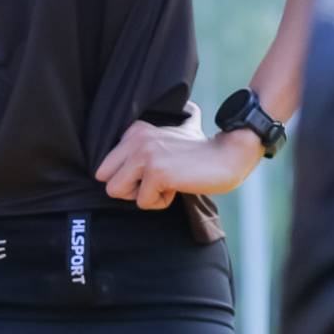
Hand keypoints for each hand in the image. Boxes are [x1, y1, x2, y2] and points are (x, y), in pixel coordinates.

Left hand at [96, 114, 259, 208]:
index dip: (127, 178)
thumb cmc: (200, 152)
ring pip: (116, 191)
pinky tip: (179, 186)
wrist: (230, 155)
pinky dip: (162, 201)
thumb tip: (131, 152)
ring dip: (143, 196)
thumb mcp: (167, 138)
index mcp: (134, 130)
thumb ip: (144, 144)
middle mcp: (135, 139)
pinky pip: (143, 202)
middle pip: (105, 179)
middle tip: (155, 182)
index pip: (104, 167)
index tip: (152, 172)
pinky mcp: (157, 172)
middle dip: (128, 189)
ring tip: (167, 183)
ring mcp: (145, 154)